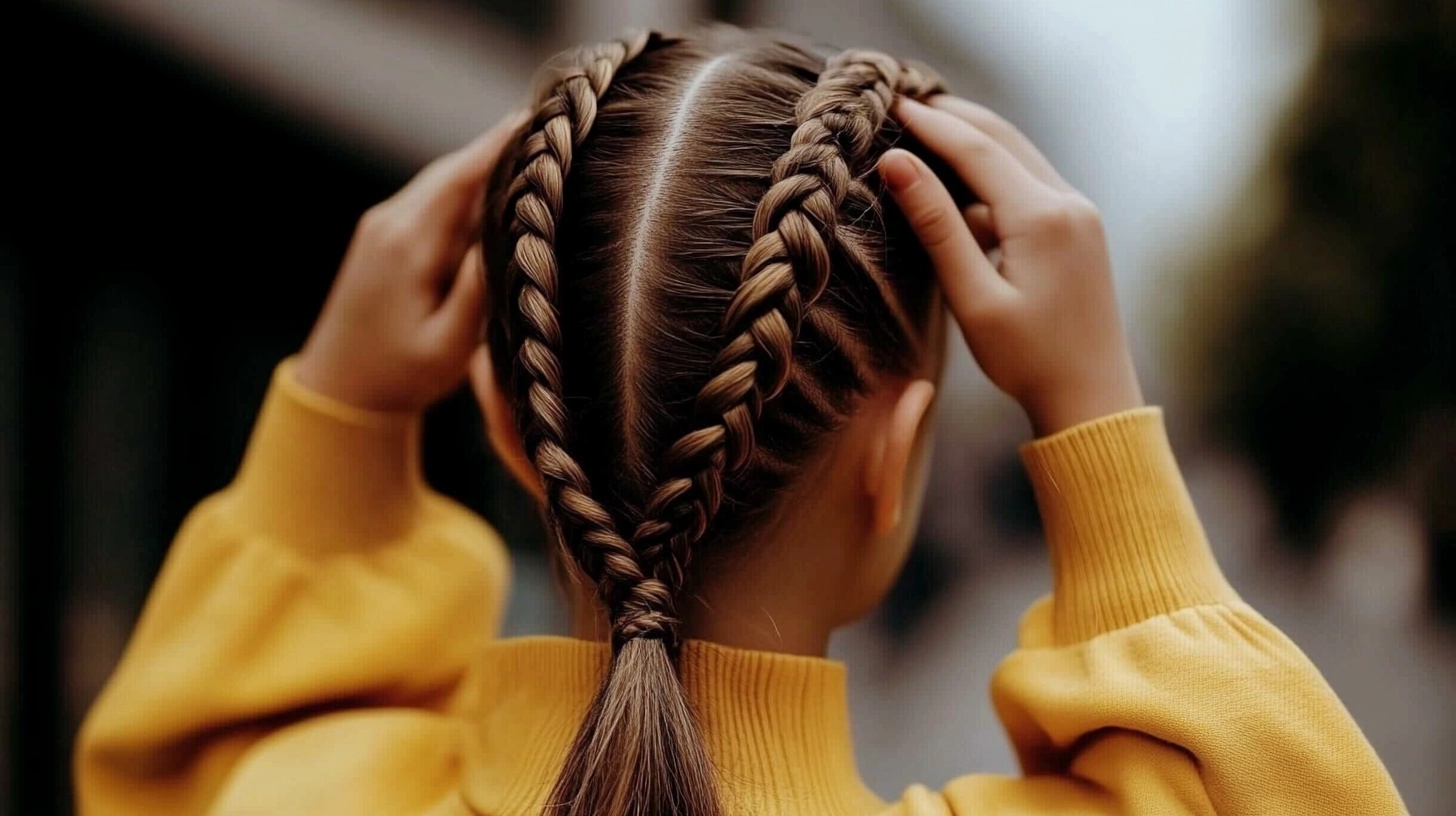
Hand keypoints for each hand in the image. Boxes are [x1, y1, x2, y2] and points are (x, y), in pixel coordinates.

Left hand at [295, 112, 523, 411]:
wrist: (339, 389)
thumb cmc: (400, 375)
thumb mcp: (448, 346)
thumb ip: (478, 292)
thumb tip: (510, 237)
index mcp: (408, 246)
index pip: (461, 179)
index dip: (500, 145)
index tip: (539, 119)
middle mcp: (390, 224)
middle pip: (452, 170)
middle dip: (498, 146)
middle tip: (548, 126)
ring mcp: (381, 226)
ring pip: (441, 181)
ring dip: (482, 164)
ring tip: (530, 147)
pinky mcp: (382, 235)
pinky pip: (430, 198)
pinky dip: (465, 186)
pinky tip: (494, 186)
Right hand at [880, 96, 1143, 436]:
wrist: (1092, 399)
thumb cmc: (1027, 360)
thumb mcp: (972, 297)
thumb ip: (936, 226)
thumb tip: (897, 164)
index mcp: (1042, 218)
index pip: (977, 149)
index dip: (931, 124)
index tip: (891, 104)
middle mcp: (1069, 204)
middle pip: (1002, 139)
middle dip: (953, 117)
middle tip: (905, 102)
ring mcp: (1080, 214)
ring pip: (1018, 158)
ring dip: (973, 141)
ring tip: (925, 132)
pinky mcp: (1080, 230)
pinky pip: (1030, 185)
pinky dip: (993, 175)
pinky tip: (960, 188)